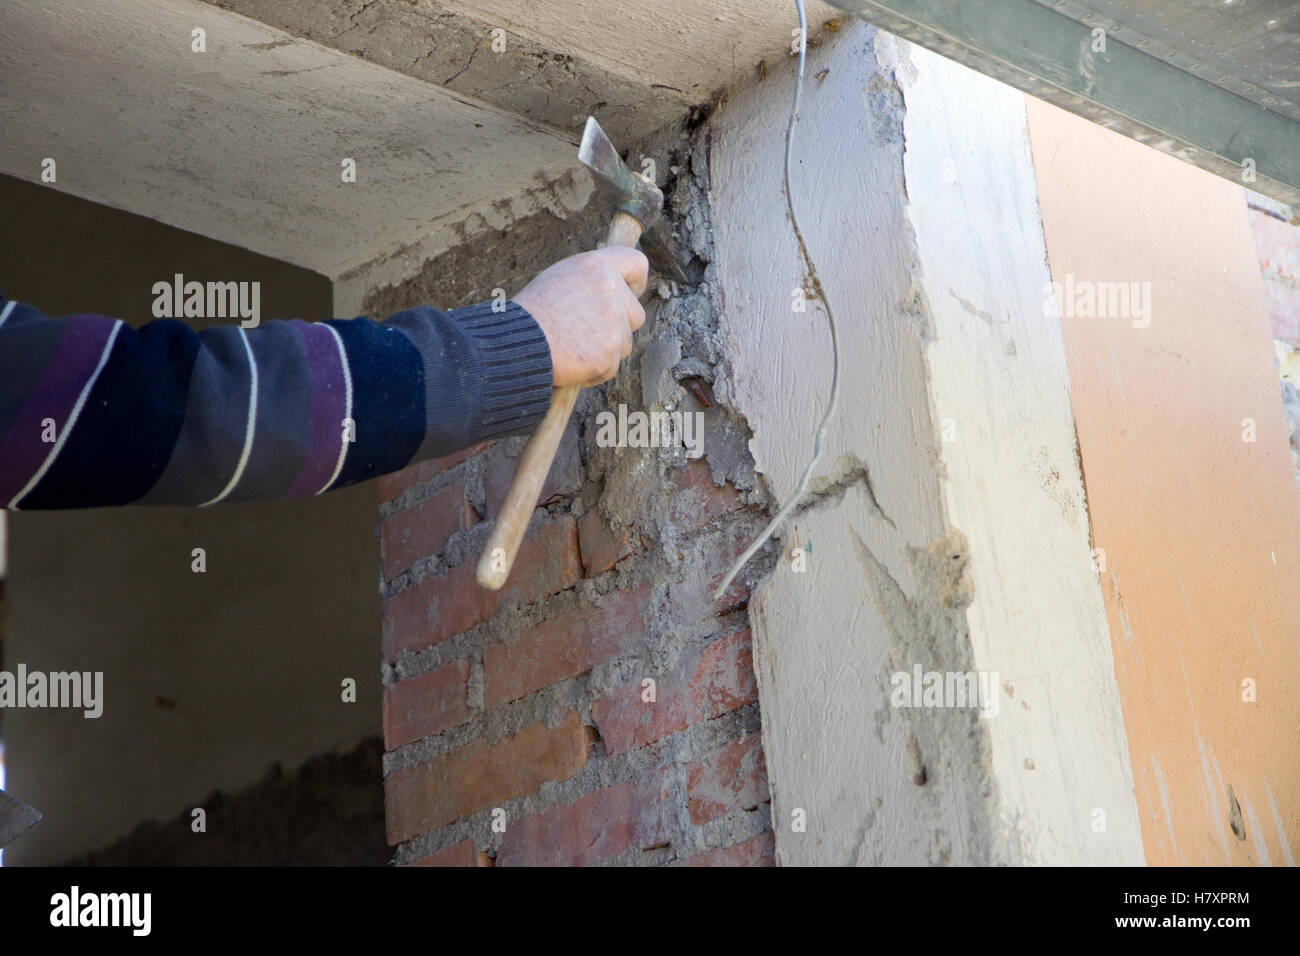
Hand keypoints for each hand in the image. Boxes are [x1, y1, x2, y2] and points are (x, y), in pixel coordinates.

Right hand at [514, 246, 648, 387]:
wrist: (517, 342)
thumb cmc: (531, 314)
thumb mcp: (559, 279)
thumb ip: (590, 281)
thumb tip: (611, 290)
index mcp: (596, 266)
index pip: (636, 263)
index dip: (636, 282)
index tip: (631, 294)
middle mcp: (610, 289)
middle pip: (635, 314)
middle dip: (619, 328)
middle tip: (589, 335)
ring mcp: (614, 321)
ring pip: (624, 343)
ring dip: (605, 351)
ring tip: (573, 348)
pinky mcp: (610, 351)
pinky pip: (610, 368)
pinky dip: (594, 372)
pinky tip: (571, 363)